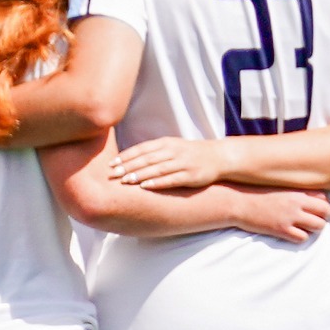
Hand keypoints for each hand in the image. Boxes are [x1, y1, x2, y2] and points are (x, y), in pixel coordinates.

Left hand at [109, 137, 231, 190]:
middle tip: (112, 174)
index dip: (126, 156)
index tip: (111, 164)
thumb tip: (129, 159)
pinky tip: (145, 186)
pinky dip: (157, 183)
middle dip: (128, 166)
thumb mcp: (173, 146)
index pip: (142, 149)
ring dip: (139, 175)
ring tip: (124, 181)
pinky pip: (171, 179)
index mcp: (167, 143)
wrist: (218, 157)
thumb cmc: (191, 153)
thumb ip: (154, 152)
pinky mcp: (190, 176)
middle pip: (146, 159)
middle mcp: (173, 151)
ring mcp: (182, 163)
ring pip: (157, 169)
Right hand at [230, 186, 329, 243]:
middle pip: (326, 211)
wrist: (236, 201)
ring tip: (304, 227)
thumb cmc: (255, 192)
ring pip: (318, 226)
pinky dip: (300, 237)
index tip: (315, 208)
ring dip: (314, 229)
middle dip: (324, 217)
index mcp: (296, 189)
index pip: (324, 197)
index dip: (323, 204)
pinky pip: (303, 238)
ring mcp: (290, 216)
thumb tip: (307, 195)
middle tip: (314, 220)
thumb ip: (293, 190)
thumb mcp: (277, 186)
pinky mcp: (281, 229)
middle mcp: (297, 201)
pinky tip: (291, 233)